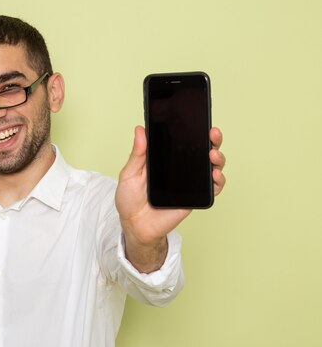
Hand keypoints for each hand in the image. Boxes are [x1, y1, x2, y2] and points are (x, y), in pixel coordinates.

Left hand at [114, 126, 225, 271]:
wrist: (134, 225)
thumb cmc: (129, 199)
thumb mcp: (129, 173)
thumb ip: (138, 153)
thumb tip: (140, 130)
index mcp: (165, 159)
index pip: (184, 141)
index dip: (194, 131)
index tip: (199, 121)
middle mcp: (181, 169)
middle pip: (203, 151)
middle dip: (212, 140)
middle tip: (212, 134)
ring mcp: (189, 183)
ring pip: (212, 167)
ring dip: (218, 159)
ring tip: (213, 155)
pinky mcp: (194, 198)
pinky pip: (212, 189)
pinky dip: (218, 181)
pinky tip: (214, 175)